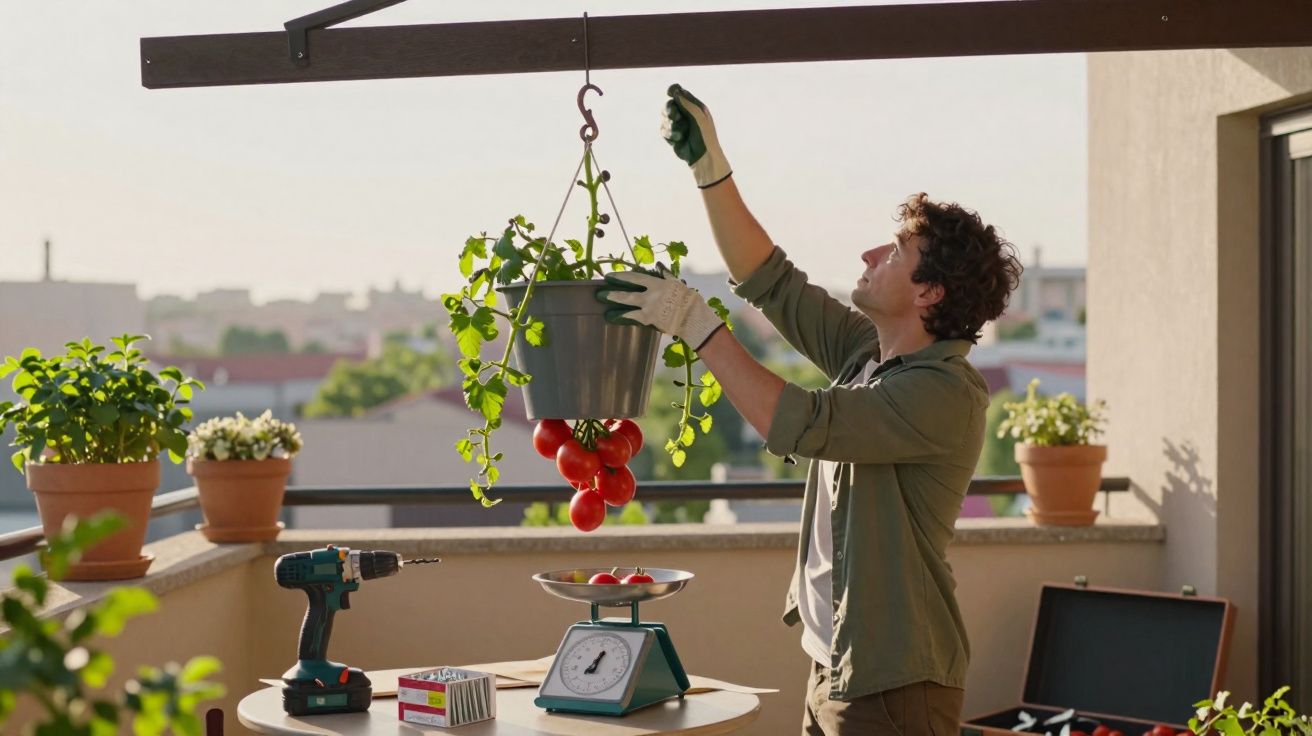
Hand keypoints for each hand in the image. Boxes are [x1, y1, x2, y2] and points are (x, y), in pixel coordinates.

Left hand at [596, 267, 724, 349]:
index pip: (636, 278)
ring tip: (601, 302)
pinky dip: (622, 317)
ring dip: (614, 303)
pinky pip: (633, 317)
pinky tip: (611, 317)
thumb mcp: (677, 283)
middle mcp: (650, 295)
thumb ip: (666, 276)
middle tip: (600, 291)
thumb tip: (659, 266)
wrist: (693, 318)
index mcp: (657, 284)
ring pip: (628, 305)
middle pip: (628, 292)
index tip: (610, 276)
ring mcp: (649, 308)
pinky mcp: (649, 320)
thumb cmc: (688, 299)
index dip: (622, 277)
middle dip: (613, 291)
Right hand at [662, 84, 731, 188]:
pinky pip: (664, 130)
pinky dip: (670, 135)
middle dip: (670, 111)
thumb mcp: (699, 117)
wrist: (704, 158)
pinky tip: (678, 140)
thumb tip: (675, 91)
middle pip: (669, 105)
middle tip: (675, 117)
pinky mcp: (672, 135)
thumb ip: (687, 104)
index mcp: (696, 106)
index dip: (673, 91)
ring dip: (672, 126)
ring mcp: (678, 125)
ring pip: (665, 118)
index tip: (669, 93)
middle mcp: (686, 114)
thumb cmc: (705, 137)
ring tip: (681, 134)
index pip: (681, 93)